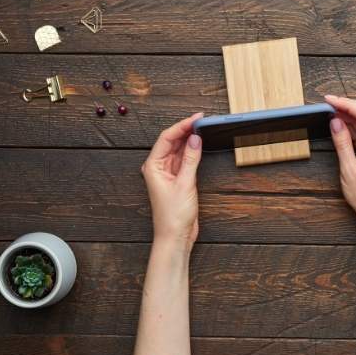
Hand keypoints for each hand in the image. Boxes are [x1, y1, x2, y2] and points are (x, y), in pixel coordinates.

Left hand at [142, 112, 203, 252]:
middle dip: (186, 130)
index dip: (181, 125)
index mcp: (153, 166)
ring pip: (179, 149)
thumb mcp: (185, 183)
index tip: (196, 118)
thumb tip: (195, 139)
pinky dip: (192, 152)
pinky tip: (200, 145)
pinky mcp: (178, 179)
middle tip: (202, 120)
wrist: (175, 236)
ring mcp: (168, 173)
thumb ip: (190, 159)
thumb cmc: (173, 215)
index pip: (166, 138)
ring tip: (202, 129)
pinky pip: (184, 160)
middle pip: (172, 141)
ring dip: (189, 140)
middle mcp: (158, 167)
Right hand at [325, 95, 355, 226]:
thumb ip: (342, 143)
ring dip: (348, 113)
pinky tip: (339, 123)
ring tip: (330, 110)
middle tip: (328, 102)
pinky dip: (351, 124)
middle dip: (347, 104)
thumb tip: (335, 122)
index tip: (330, 100)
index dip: (346, 103)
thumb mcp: (349, 169)